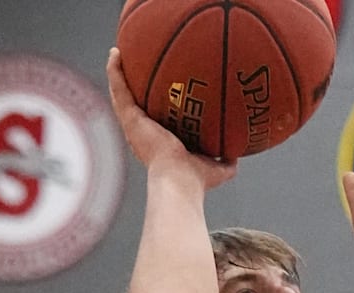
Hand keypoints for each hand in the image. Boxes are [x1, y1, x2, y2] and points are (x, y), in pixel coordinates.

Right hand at [106, 48, 235, 190]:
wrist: (181, 180)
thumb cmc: (197, 179)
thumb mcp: (218, 168)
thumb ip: (227, 159)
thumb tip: (238, 153)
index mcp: (159, 143)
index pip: (154, 121)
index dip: (153, 106)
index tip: (157, 91)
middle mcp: (143, 134)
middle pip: (134, 105)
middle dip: (132, 86)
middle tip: (132, 65)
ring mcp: (134, 126)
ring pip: (122, 94)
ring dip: (118, 72)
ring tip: (118, 52)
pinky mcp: (130, 119)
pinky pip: (120, 90)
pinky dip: (115, 71)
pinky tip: (115, 53)